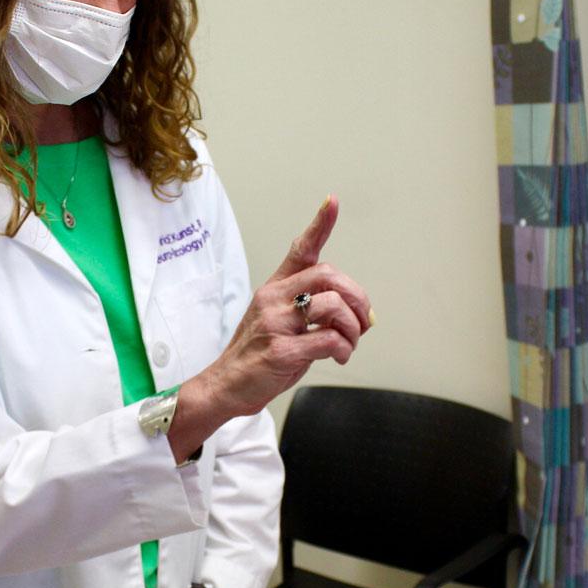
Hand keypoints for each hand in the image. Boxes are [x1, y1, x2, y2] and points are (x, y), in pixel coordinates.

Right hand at [198, 195, 372, 421]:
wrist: (225, 386)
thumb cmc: (258, 355)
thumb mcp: (279, 322)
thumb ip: (313, 310)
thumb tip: (359, 315)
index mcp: (275, 288)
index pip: (300, 249)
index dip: (320, 224)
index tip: (332, 201)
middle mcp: (274, 299)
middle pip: (330, 276)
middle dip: (358, 298)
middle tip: (362, 322)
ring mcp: (276, 323)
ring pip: (333, 306)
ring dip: (353, 328)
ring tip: (348, 344)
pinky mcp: (282, 350)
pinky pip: (328, 339)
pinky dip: (343, 349)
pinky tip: (338, 357)